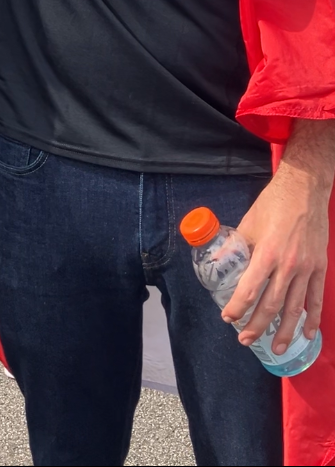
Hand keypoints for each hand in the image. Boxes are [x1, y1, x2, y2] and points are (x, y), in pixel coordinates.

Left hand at [221, 159, 328, 352]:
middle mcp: (288, 265)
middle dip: (257, 326)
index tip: (228, 318)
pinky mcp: (320, 267)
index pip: (249, 290)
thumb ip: (235, 246)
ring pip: (295, 308)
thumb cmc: (274, 204)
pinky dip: (313, 318)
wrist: (304, 190)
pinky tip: (308, 334)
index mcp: (267, 253)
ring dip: (285, 331)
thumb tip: (218, 262)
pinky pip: (316, 298)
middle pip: (271, 305)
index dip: (237, 308)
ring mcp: (307, 268)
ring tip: (276, 348)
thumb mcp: (249, 223)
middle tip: (245, 340)